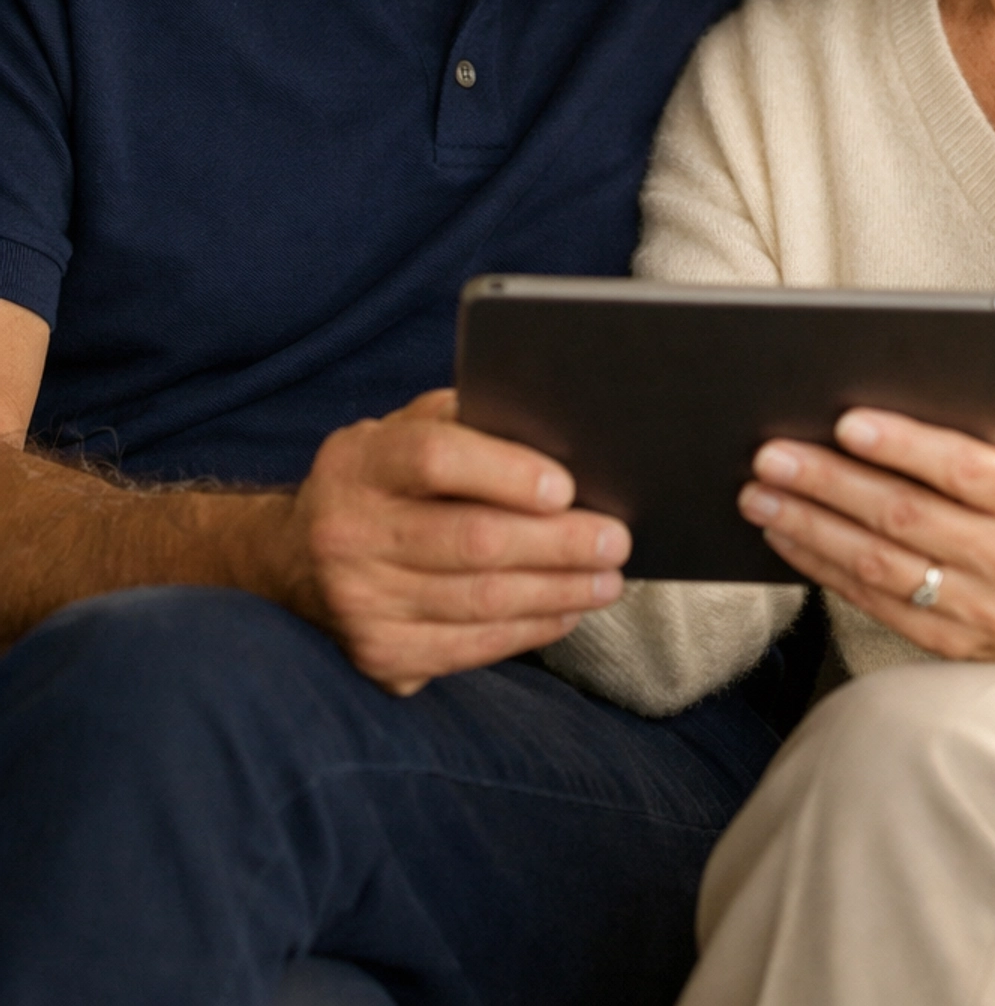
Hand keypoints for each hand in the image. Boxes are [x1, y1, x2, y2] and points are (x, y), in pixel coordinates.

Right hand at [281, 390, 628, 693]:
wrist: (293, 560)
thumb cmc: (378, 480)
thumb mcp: (400, 431)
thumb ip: (463, 423)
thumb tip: (554, 433)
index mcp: (359, 464)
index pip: (434, 459)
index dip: (505, 471)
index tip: (565, 487)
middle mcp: (350, 535)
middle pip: (472, 540)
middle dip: (557, 543)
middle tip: (615, 540)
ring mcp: (362, 603)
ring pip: (480, 601)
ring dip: (557, 591)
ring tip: (607, 579)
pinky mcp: (380, 656)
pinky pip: (471, 647)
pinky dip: (529, 630)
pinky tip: (565, 611)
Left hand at [738, 385, 994, 671]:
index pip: (963, 470)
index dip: (903, 446)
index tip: (846, 422)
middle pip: (906, 517)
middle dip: (830, 484)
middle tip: (772, 455)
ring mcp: (981, 611)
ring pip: (879, 565)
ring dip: (810, 527)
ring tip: (760, 495)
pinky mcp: (950, 642)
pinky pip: (875, 602)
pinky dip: (823, 567)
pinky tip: (786, 536)